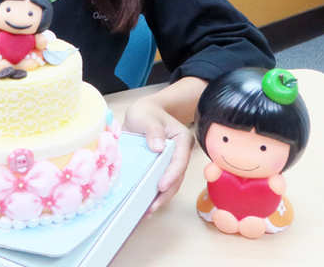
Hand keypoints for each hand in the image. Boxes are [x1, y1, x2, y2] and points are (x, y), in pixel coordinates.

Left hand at [123, 95, 194, 212]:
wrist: (143, 112)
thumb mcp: (146, 116)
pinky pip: (160, 182)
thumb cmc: (146, 112)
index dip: (172, 174)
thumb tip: (158, 147)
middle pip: (177, 176)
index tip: (161, 185)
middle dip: (166, 192)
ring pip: (171, 183)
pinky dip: (154, 194)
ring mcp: (171, 162)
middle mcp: (179, 153)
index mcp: (181, 139)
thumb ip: (153, 129)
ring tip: (148, 210)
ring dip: (161, 197)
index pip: (180, 159)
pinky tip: (145, 205)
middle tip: (152, 205)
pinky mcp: (161, 167)